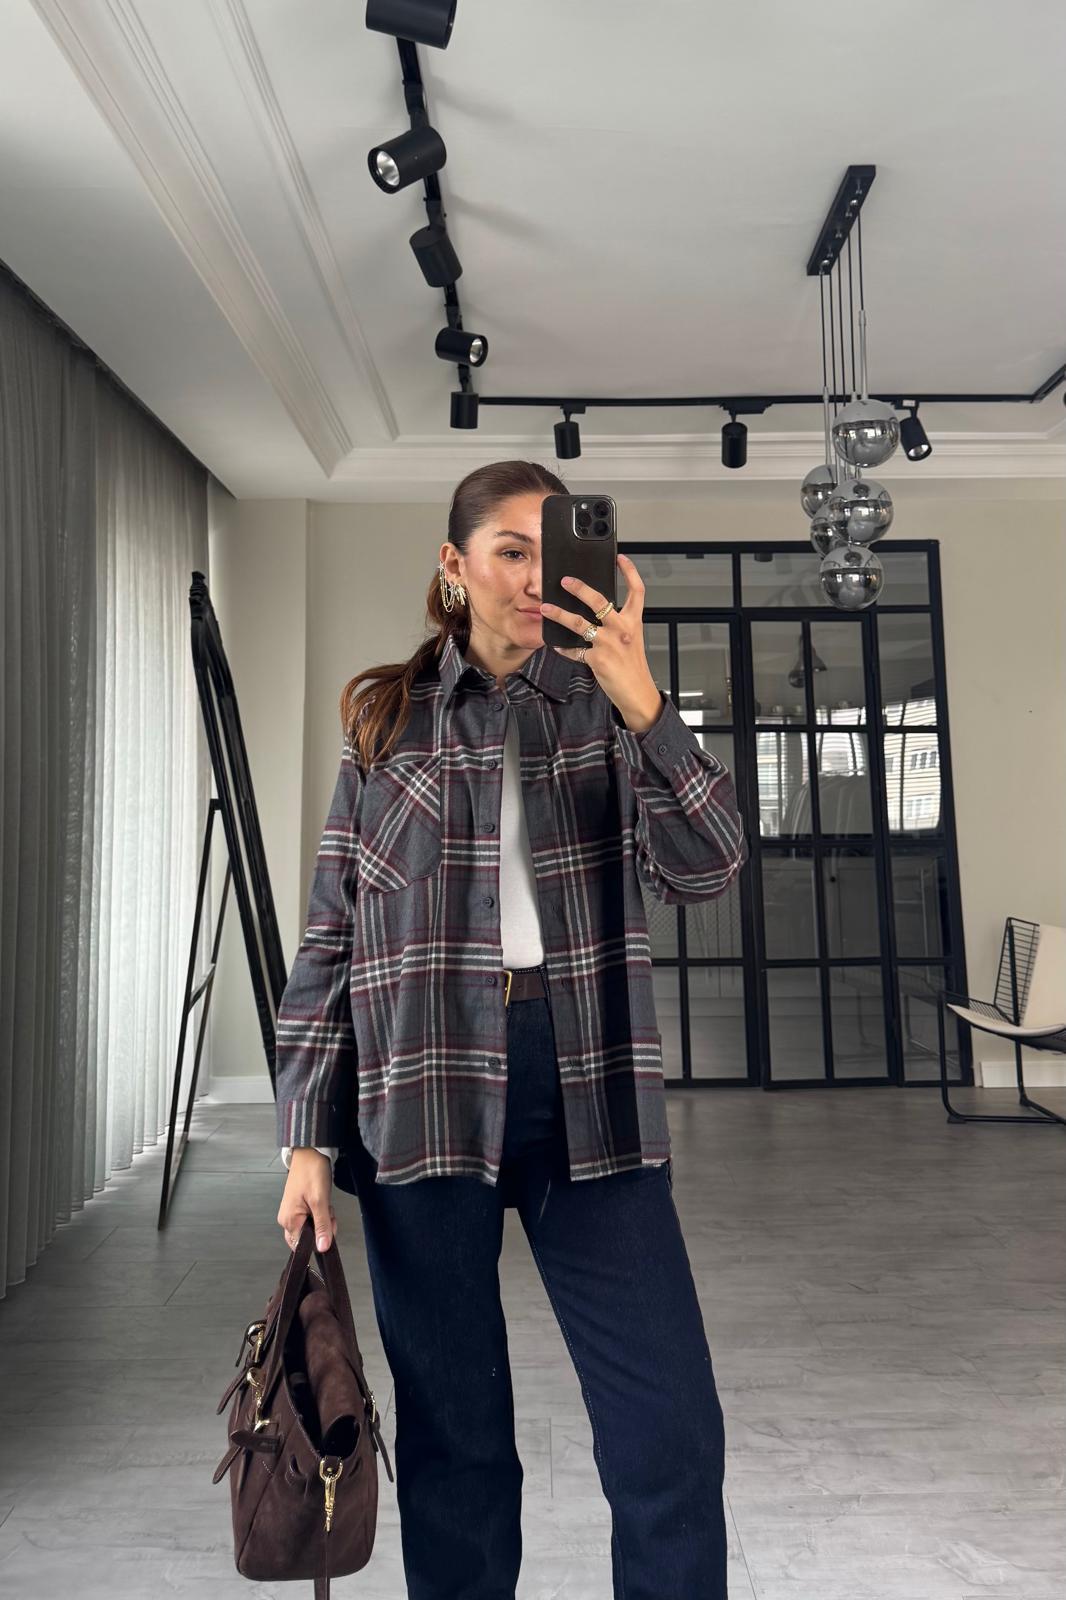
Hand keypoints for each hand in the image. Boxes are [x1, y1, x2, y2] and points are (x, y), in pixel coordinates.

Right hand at [278, 1148, 335, 1251]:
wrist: (309, 1152)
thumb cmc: (311, 1172)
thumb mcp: (320, 1201)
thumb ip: (322, 1226)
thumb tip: (322, 1248)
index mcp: (289, 1220)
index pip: (303, 1245)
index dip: (319, 1238)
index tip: (328, 1226)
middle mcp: (286, 1219)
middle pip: (307, 1237)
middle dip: (322, 1227)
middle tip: (327, 1211)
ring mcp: (291, 1212)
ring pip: (311, 1227)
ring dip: (322, 1218)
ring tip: (324, 1203)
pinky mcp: (297, 1206)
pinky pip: (310, 1218)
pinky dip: (319, 1212)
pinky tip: (322, 1201)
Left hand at [539, 553, 658, 719]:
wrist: (637, 692)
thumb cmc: (632, 666)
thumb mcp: (631, 639)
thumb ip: (617, 624)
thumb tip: (596, 611)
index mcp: (633, 622)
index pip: (637, 591)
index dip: (630, 572)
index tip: (620, 558)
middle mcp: (622, 629)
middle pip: (600, 601)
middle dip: (580, 588)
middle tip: (565, 580)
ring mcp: (609, 644)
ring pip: (580, 623)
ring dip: (560, 614)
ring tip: (546, 608)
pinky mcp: (597, 659)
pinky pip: (574, 650)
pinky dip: (563, 647)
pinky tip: (556, 644)